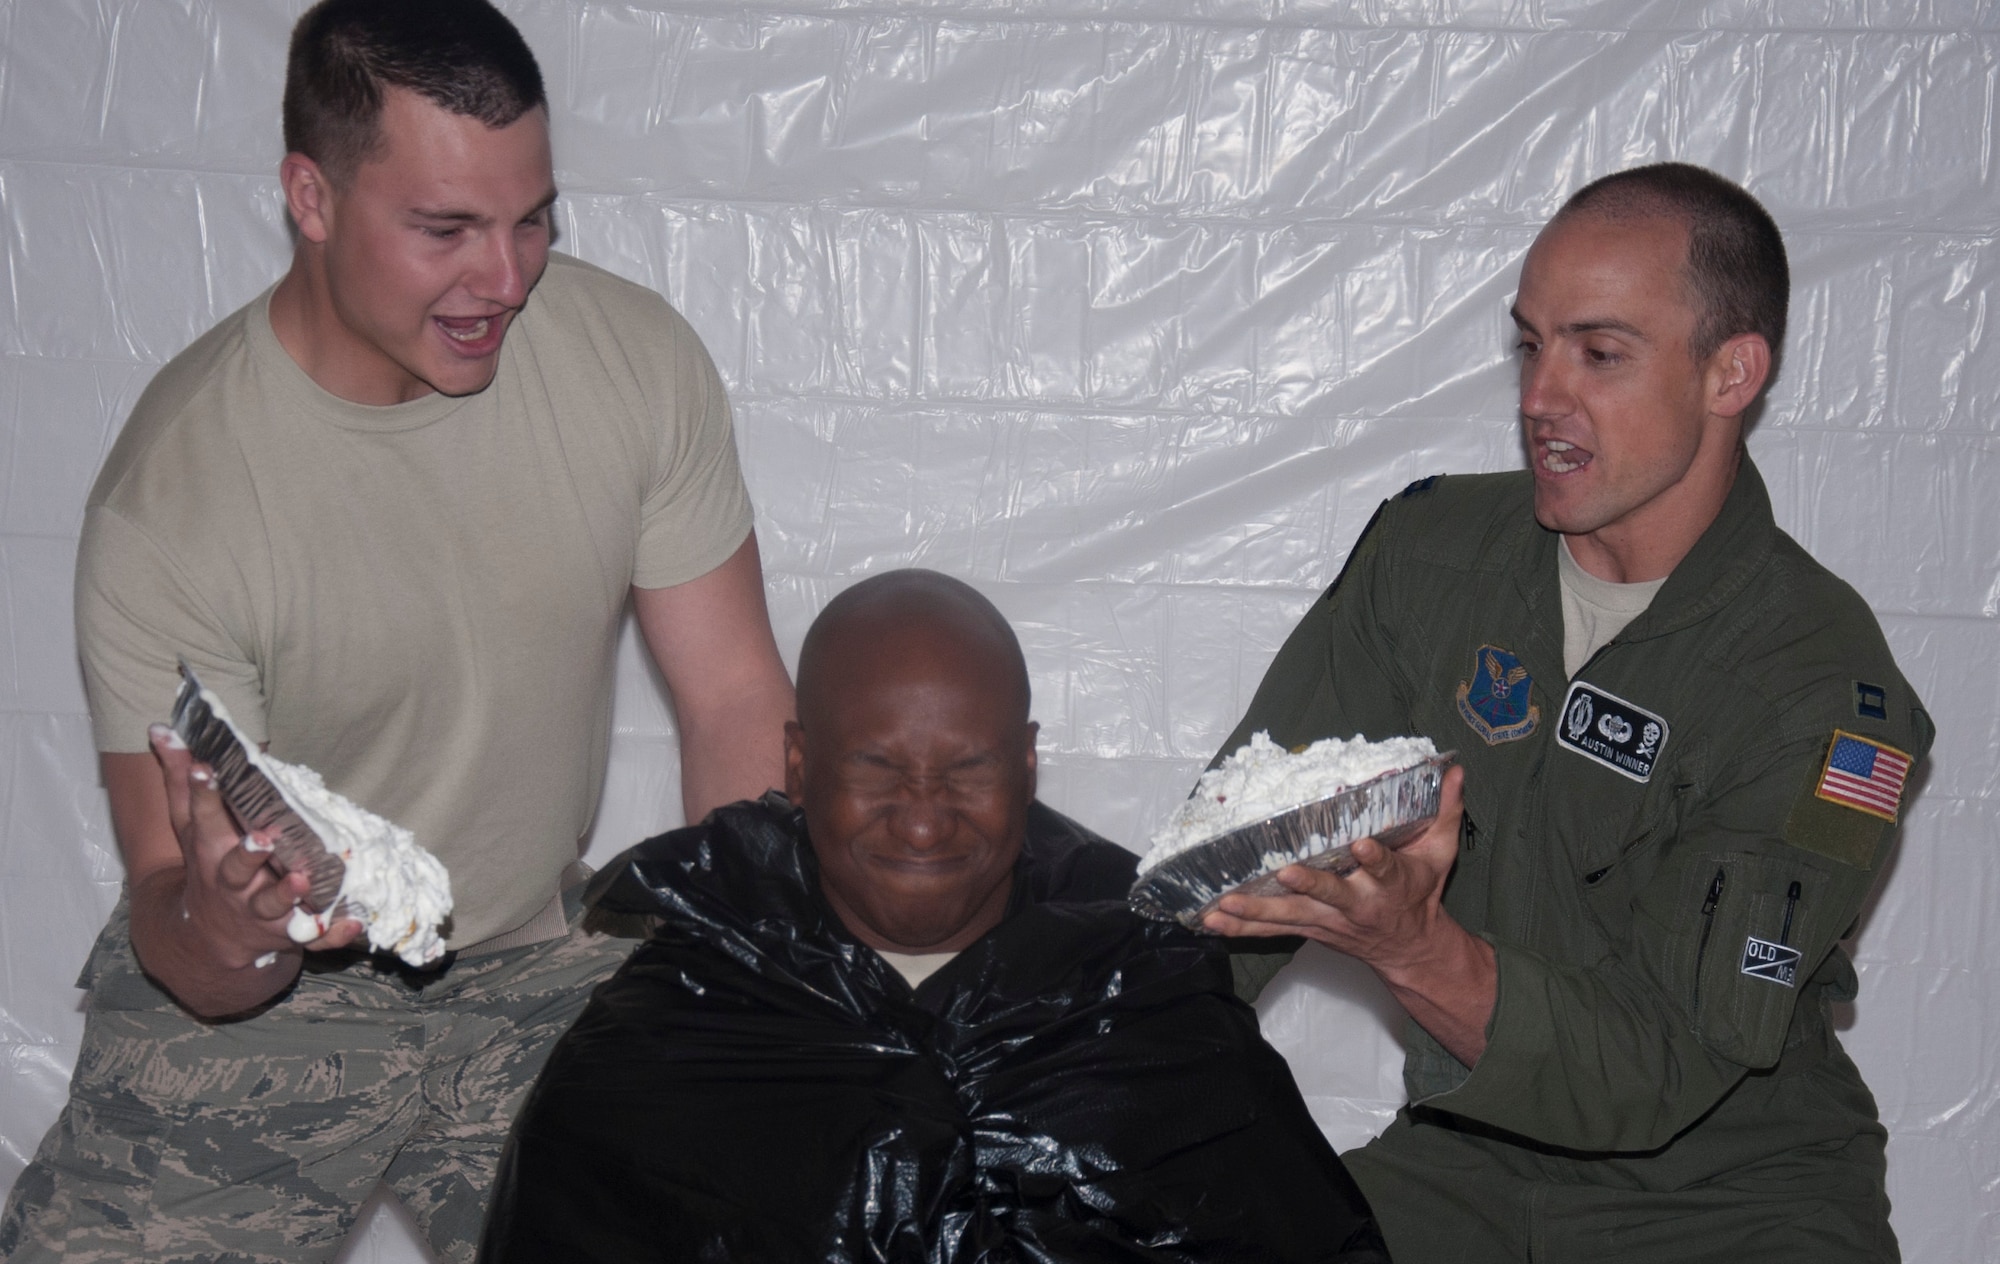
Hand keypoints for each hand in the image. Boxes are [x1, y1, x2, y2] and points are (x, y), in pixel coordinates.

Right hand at [149, 725, 362, 965]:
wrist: (209, 940)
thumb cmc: (207, 868)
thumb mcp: (190, 826)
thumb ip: (181, 780)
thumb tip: (162, 729)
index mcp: (211, 853)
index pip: (204, 819)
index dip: (204, 794)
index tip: (208, 770)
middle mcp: (234, 885)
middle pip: (236, 869)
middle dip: (247, 855)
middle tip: (262, 838)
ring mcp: (261, 912)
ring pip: (274, 906)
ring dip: (287, 894)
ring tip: (301, 879)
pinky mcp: (290, 933)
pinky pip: (316, 937)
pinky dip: (334, 934)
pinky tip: (354, 922)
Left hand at [1203, 765, 1465, 975]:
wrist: (1410, 948)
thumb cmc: (1420, 893)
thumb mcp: (1440, 854)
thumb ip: (1446, 811)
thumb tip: (1455, 769)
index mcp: (1390, 884)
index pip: (1384, 869)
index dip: (1374, 859)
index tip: (1362, 846)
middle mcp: (1357, 904)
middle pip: (1330, 895)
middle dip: (1309, 886)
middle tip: (1285, 874)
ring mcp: (1328, 920)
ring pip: (1290, 916)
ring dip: (1255, 912)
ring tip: (1223, 905)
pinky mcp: (1308, 929)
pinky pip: (1271, 930)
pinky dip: (1240, 928)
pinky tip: (1210, 921)